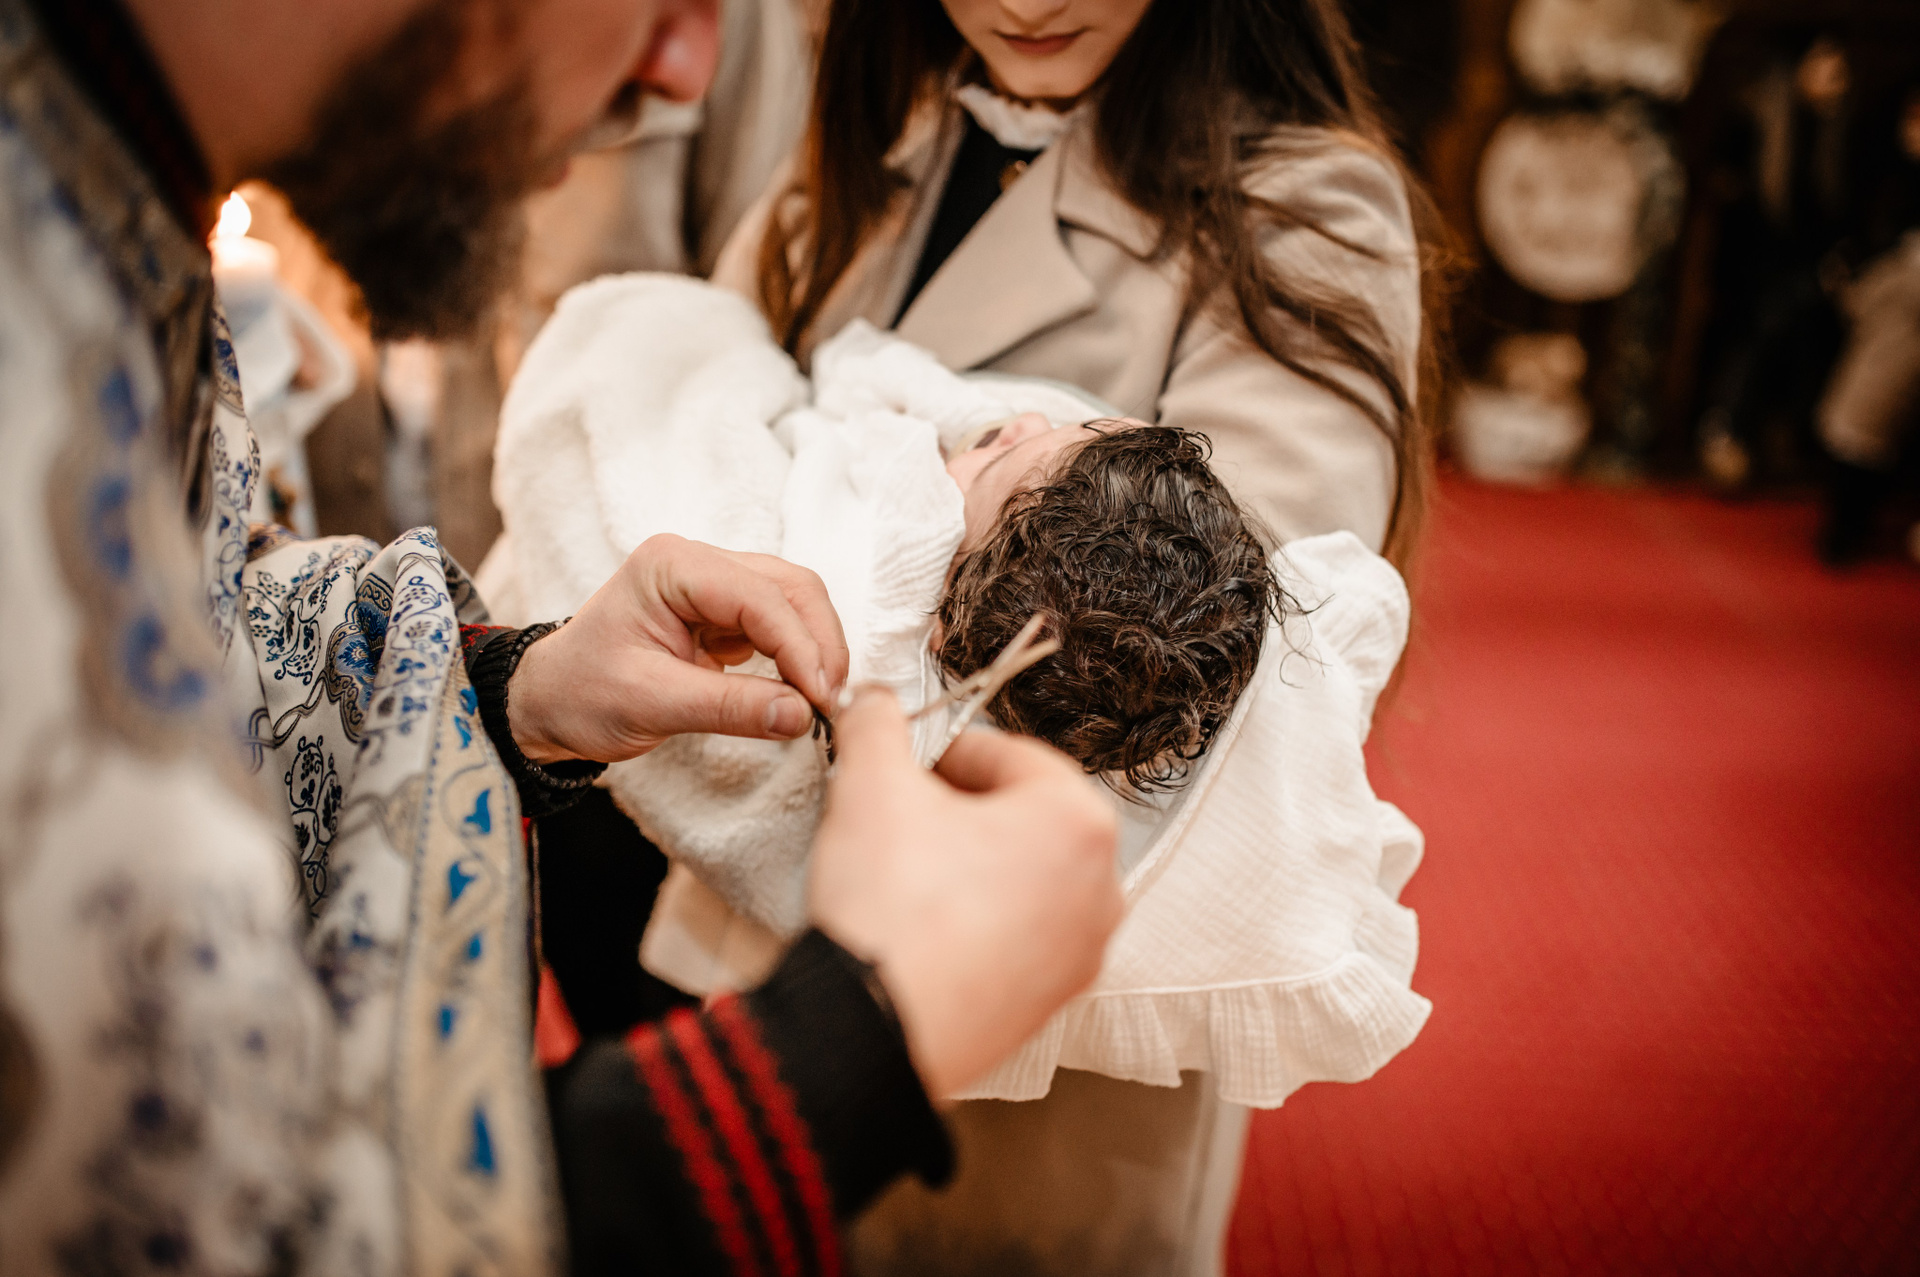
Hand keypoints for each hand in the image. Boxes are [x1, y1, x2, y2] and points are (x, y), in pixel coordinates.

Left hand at [508, 535, 850, 762]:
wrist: (550, 702)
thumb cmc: (582, 694)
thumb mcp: (650, 704)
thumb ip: (730, 708)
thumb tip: (802, 716)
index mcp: (670, 565)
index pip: (759, 596)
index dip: (800, 647)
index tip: (820, 700)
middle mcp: (697, 562)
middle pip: (790, 587)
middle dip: (818, 644)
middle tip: (829, 704)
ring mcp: (714, 584)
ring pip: (794, 602)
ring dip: (815, 649)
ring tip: (819, 702)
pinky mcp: (725, 612)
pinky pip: (780, 625)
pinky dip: (799, 657)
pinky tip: (800, 692)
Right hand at [807, 689, 1122, 1097]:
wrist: (871, 1030)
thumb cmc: (891, 909)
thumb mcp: (871, 784)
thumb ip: (878, 724)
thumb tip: (875, 704)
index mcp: (1078, 821)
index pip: (1010, 757)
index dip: (945, 754)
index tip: (907, 765)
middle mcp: (1101, 888)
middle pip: (1024, 818)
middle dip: (963, 810)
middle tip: (903, 816)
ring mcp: (1081, 952)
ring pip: (1022, 879)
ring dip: (970, 865)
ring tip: (908, 874)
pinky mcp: (1050, 1002)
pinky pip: (1016, 937)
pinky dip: (976, 923)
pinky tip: (923, 927)